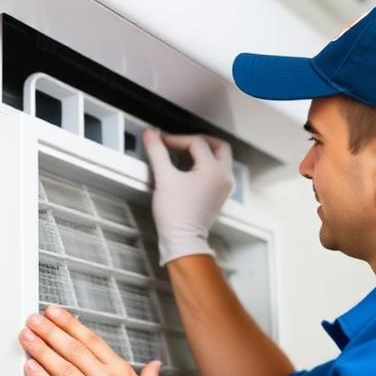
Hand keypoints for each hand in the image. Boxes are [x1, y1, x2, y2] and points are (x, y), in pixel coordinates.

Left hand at [18, 305, 199, 375]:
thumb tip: (154, 365)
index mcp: (121, 370)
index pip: (91, 339)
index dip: (71, 324)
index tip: (57, 313)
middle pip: (73, 347)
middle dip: (51, 330)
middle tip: (35, 319)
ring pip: (62, 366)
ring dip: (41, 349)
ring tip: (27, 337)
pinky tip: (30, 368)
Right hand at [142, 129, 234, 265]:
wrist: (182, 240)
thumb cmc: (176, 215)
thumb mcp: (164, 178)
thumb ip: (157, 152)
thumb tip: (151, 135)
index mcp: (214, 170)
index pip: (197, 143)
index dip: (176, 139)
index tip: (161, 142)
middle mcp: (224, 177)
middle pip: (219, 146)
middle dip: (199, 141)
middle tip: (182, 141)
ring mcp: (224, 187)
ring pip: (220, 159)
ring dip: (203, 153)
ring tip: (183, 154)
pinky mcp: (219, 195)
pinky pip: (217, 172)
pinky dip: (205, 165)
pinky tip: (188, 169)